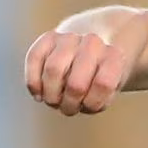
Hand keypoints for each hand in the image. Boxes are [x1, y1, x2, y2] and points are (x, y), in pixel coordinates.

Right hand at [22, 6, 147, 115]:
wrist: (97, 46)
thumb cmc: (102, 77)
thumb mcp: (110, 92)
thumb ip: (96, 100)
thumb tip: (67, 101)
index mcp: (114, 57)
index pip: (103, 85)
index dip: (92, 104)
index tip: (89, 107)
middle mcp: (93, 43)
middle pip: (76, 84)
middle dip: (69, 104)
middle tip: (68, 109)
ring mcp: (70, 38)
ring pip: (53, 70)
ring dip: (51, 95)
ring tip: (54, 102)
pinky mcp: (49, 37)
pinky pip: (34, 58)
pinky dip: (33, 82)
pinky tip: (38, 95)